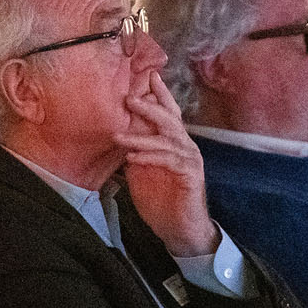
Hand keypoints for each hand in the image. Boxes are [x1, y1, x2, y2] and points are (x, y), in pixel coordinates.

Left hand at [115, 71, 218, 257]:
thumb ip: (134, 152)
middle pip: (170, 118)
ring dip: (141, 137)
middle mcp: (184, 146)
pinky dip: (150, 157)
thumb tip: (118, 134)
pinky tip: (133, 159)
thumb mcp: (141, 173)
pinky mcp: (190, 175)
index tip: (148, 75)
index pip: (167, 113)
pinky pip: (169, 160)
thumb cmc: (161, 202)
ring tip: (119, 136)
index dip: (159, 94)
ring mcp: (189, 159)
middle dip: (150, 106)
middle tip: (130, 98)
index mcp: (172, 143)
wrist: (179, 231)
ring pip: (167, 139)